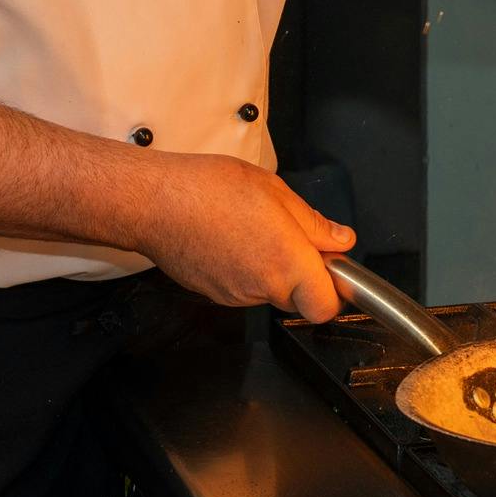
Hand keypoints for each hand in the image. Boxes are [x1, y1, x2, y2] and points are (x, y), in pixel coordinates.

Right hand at [135, 152, 353, 321]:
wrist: (154, 203)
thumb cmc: (209, 189)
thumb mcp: (274, 191)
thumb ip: (313, 223)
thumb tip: (341, 240)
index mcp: (287, 261)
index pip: (326, 306)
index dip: (335, 289)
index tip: (333, 266)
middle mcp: (264, 287)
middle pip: (299, 298)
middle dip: (302, 273)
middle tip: (289, 233)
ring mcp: (236, 295)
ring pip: (270, 291)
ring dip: (271, 268)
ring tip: (252, 228)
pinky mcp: (214, 294)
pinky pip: (244, 288)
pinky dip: (245, 269)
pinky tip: (231, 238)